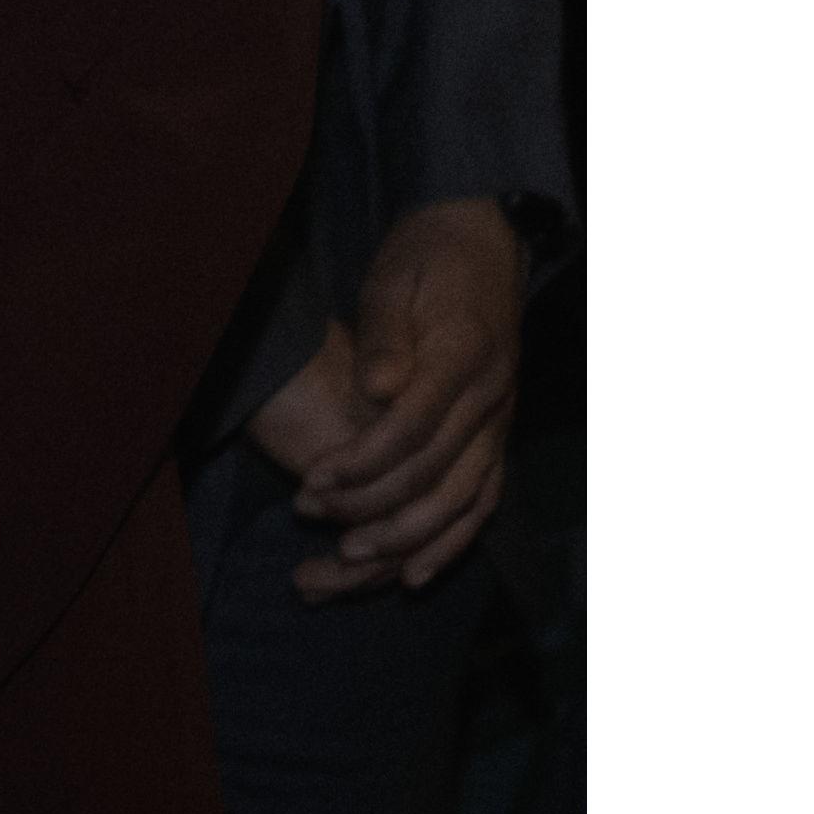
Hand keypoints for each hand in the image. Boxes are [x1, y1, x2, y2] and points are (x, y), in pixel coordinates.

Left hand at [250, 196, 519, 598]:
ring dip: (408, 536)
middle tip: (313, 516)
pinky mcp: (499, 432)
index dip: (361, 461)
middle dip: (371, 504)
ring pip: (464, 498)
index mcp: (465, 354)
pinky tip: (414, 573)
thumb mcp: (396, 278)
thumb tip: (376, 390)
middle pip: (435, 471)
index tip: (312, 481)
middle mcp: (492, 395)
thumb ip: (386, 335)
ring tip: (351, 557)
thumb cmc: (428, 257)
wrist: (485, 240)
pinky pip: (485, 499)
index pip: (412, 426)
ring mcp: (501, 418)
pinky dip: (453, 541)